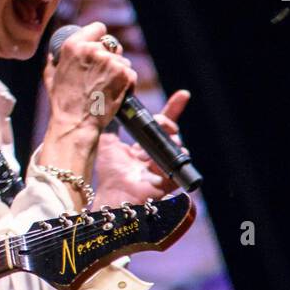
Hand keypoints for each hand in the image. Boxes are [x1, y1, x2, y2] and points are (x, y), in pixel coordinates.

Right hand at [42, 22, 137, 136]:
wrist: (76, 122)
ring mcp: (111, 62)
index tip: (98, 47)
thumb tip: (55, 52)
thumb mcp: (50, 75)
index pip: (98, 27)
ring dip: (118, 70)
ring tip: (106, 86)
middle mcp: (94, 50)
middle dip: (109, 56)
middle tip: (101, 73)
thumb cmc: (62, 101)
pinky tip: (115, 91)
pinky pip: (130, 73)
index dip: (99, 37)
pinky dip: (126, 82)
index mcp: (74, 46)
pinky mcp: (125, 74)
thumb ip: (54, 59)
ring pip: (122, 60)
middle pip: (112, 44)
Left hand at [94, 90, 190, 206]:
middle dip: (170, 121)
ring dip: (170, 137)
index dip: (171, 110)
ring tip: (157, 139)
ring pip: (178, 144)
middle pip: (171, 133)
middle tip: (162, 120)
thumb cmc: (110, 174)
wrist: (115, 195)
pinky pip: (182, 162)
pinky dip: (175, 155)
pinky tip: (158, 157)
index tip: (183, 94)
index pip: (158, 126)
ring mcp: (164, 167)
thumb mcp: (106, 144)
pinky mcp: (172, 178)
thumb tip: (108, 106)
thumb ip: (110, 127)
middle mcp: (154, 156)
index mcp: (141, 149)